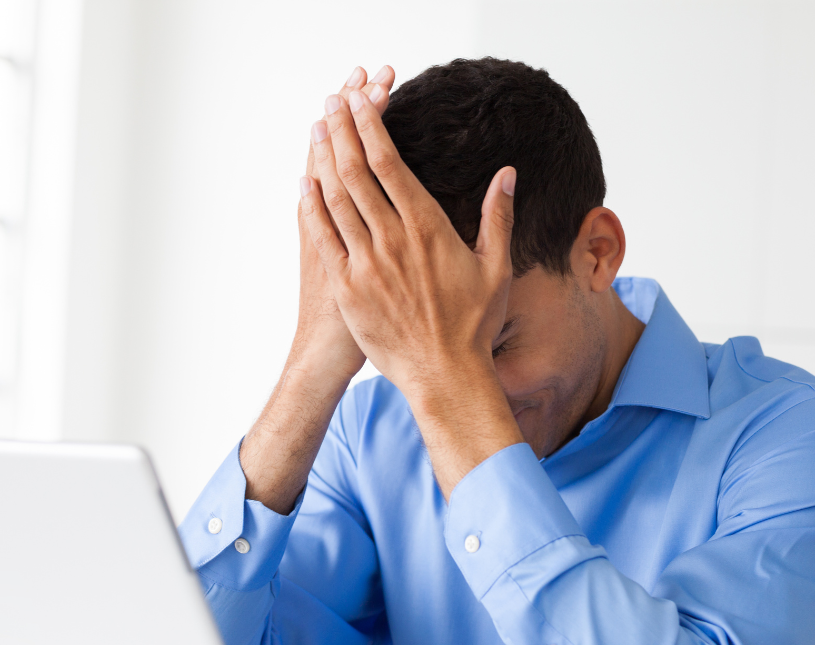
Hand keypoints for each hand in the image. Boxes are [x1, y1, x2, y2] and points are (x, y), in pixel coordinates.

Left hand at [298, 88, 523, 495]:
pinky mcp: (347, 288)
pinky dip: (312, 209)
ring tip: (317, 129)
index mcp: (427, 228)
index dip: (371, 128)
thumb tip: (507, 173)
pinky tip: (306, 185)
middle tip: (332, 101)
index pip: (390, 165)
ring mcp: (365, 264)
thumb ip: (498, 217)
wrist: (444, 374)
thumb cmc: (473, 325)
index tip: (360, 102)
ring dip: (324, 160)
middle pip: (357, 172)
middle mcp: (392, 240)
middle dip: (342, 130)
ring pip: (337, 200)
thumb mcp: (496, 268)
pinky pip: (324, 239)